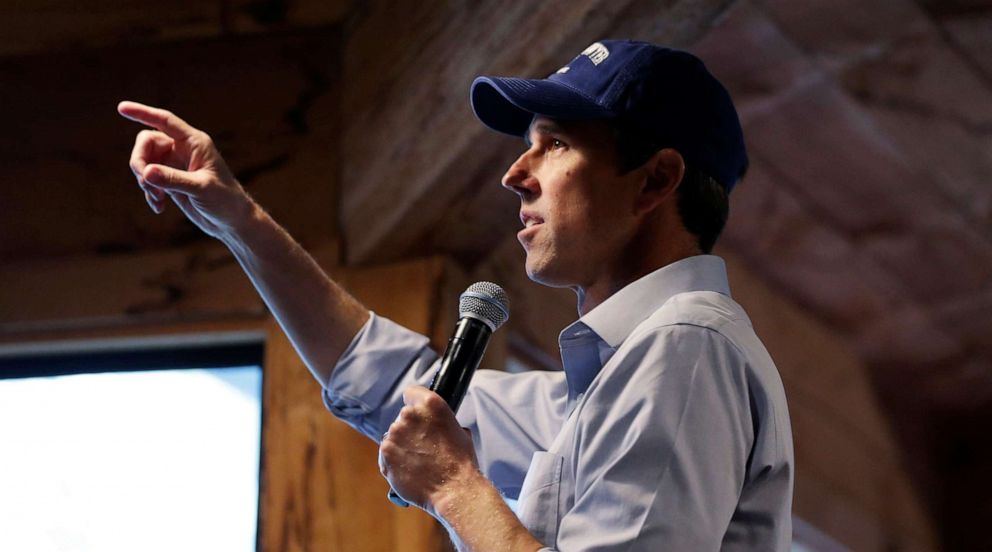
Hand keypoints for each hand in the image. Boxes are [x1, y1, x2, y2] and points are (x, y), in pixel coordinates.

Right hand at [118, 101, 252, 239]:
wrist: (231, 220)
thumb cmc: (225, 200)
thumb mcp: (200, 188)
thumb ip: (173, 179)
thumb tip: (146, 172)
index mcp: (194, 142)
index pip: (165, 121)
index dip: (143, 113)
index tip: (122, 108)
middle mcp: (182, 149)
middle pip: (147, 142)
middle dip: (140, 161)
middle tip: (145, 182)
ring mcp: (174, 164)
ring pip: (145, 161)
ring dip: (144, 180)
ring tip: (158, 199)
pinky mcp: (170, 180)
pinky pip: (148, 179)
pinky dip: (149, 193)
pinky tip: (159, 207)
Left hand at [379, 386, 478, 514]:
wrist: (454, 489)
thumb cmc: (461, 462)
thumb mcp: (459, 431)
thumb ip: (441, 421)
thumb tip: (435, 425)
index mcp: (430, 404)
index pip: (412, 392)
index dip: (415, 402)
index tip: (418, 414)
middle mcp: (410, 414)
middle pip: (403, 416)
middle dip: (411, 428)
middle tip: (423, 445)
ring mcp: (395, 433)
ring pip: (394, 434)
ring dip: (402, 444)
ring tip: (418, 460)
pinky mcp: (386, 452)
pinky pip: (386, 452)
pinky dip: (394, 459)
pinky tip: (409, 468)